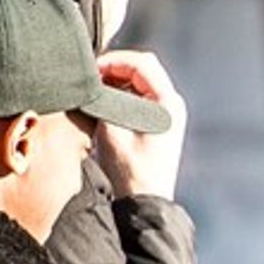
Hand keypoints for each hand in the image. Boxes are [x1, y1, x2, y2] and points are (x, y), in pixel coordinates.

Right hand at [88, 50, 185, 200]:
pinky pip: (141, 96)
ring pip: (141, 81)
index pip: (142, 63)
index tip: (93, 69)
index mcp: (167, 103)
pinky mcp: (159, 122)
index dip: (114, 61)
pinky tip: (106, 102)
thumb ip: (103, 101)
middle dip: (116, 68)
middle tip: (92, 77)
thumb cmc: (132, 173)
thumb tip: (92, 83)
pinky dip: (123, 93)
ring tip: (96, 89)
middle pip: (143, 68)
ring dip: (118, 80)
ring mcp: (168, 113)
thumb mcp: (111, 132)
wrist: (144, 202)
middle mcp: (172, 104)